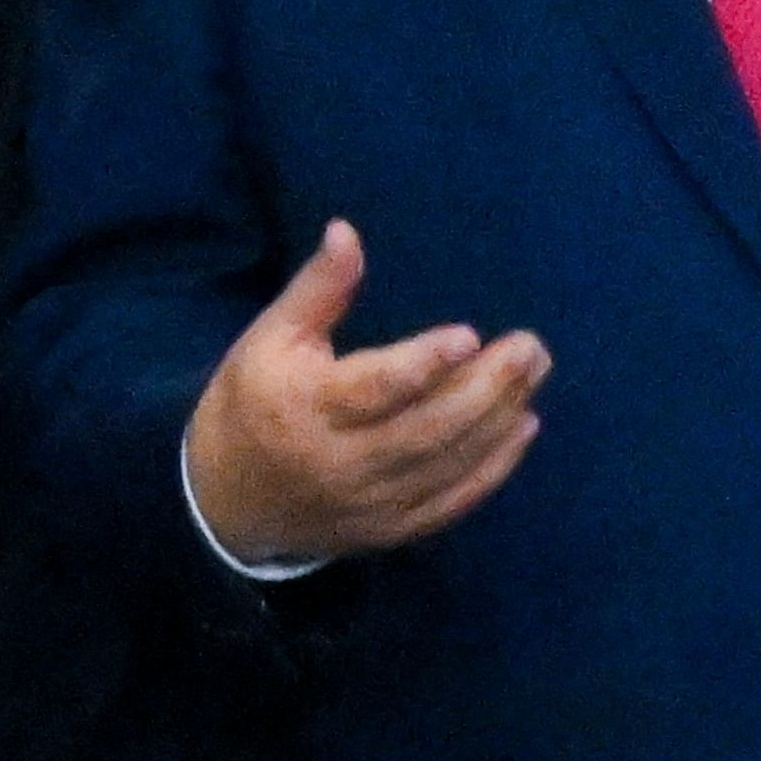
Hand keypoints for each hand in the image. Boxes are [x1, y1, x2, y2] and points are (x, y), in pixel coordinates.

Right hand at [182, 220, 549, 567]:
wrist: (226, 500)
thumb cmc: (251, 402)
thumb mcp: (270, 338)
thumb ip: (317, 290)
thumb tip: (346, 231)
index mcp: (308, 407)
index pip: (375, 388)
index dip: (424, 364)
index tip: (470, 334)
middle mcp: (343, 461)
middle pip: (426, 428)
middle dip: (486, 389)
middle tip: (530, 348)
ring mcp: (371, 503)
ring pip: (446, 464)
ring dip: (498, 422)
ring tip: (533, 378)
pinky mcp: (391, 529)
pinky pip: (451, 502)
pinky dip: (492, 470)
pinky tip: (522, 431)